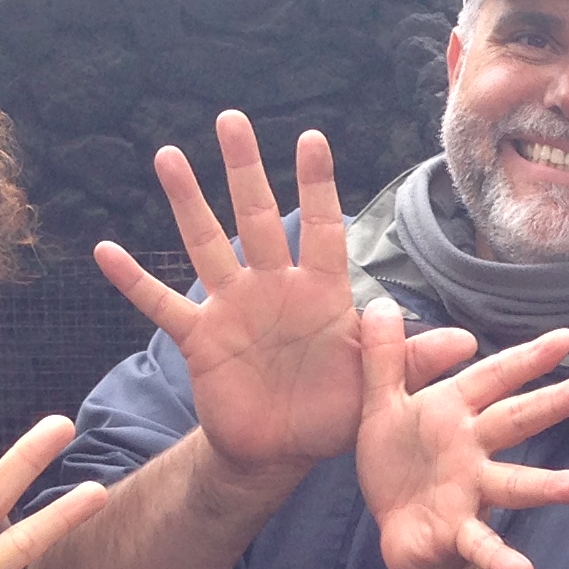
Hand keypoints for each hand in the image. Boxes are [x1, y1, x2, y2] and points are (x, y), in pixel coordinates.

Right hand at [92, 114, 470, 484]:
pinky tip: (104, 250)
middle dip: (245, 170)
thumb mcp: (377, 386)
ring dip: (187, 202)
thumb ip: (409, 358)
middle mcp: (274, 288)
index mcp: (321, 293)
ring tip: (167, 156)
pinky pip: (162, 304)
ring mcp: (233, 309)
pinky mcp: (201, 339)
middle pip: (257, 218)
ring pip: (206, 244)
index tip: (312, 139)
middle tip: (231, 118)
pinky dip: (133, 280)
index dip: (316, 186)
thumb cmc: (333, 411)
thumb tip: (465, 342)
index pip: (322, 228)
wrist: (283, 450)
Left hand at [353, 304, 568, 568]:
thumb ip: (383, 357)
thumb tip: (378, 300)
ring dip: (550, 486)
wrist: (396, 529)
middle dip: (555, 403)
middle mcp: (471, 449)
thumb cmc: (398, 462)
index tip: (567, 338)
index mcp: (453, 412)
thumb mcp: (380, 404)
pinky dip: (501, 559)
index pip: (494, 377)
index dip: (527, 358)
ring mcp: (470, 492)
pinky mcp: (457, 532)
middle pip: (517, 421)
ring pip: (515, 485)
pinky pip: (482, 546)